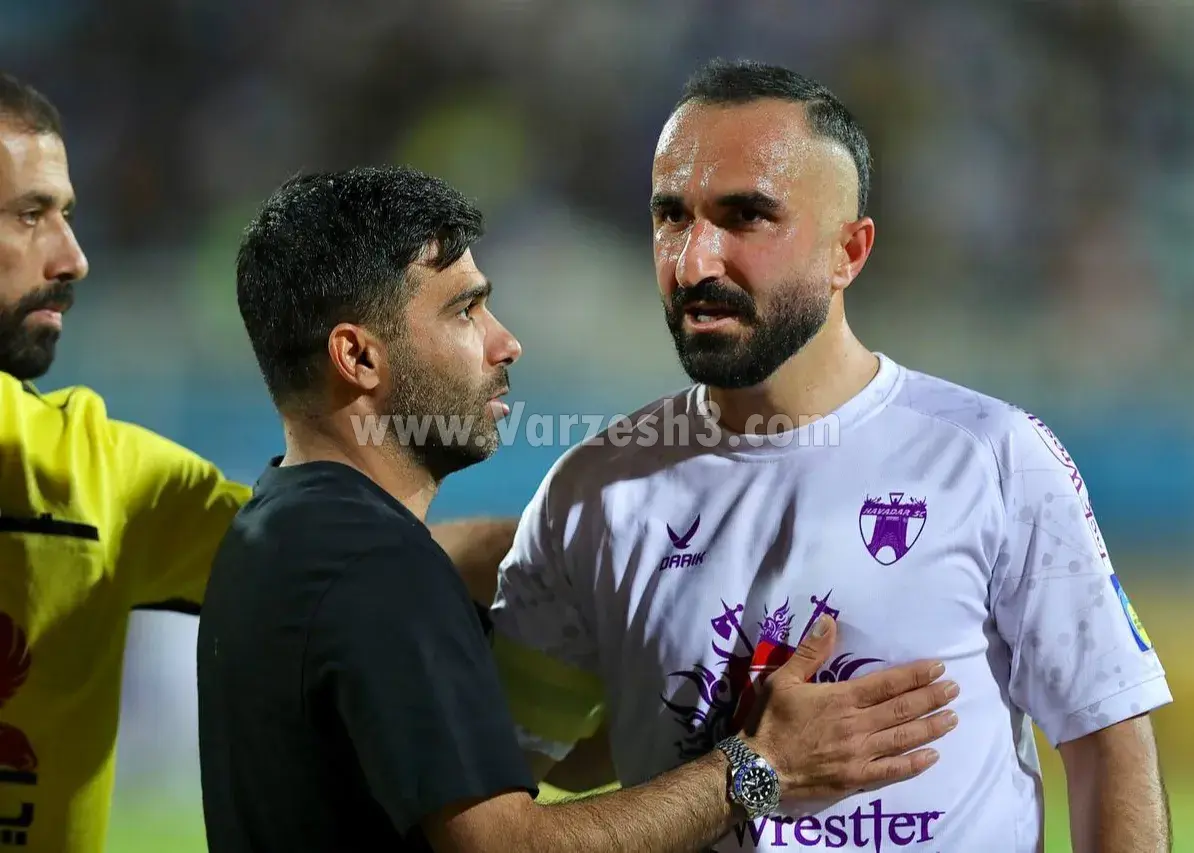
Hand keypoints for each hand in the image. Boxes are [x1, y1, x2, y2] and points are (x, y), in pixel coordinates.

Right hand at [740, 616, 958, 800]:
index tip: (938, 668)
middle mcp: (857, 725)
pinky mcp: (856, 778)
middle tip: (954, 689)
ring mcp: (859, 754)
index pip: (887, 684)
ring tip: (952, 718)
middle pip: (902, 709)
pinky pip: (892, 770)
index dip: (915, 675)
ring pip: (904, 738)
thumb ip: (810, 652)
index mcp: (841, 699)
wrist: (758, 768)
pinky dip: (915, 763)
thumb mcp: (783, 679)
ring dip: (930, 727)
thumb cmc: (769, 720)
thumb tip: (829, 620)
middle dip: (931, 697)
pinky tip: (931, 755)